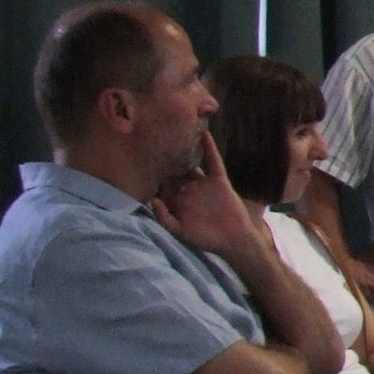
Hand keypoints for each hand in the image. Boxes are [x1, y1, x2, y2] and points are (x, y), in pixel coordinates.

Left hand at [150, 133, 263, 258]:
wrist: (234, 239)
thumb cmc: (206, 239)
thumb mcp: (180, 231)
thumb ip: (165, 218)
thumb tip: (152, 200)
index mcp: (176, 202)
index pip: (160, 186)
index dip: (150, 175)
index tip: (139, 161)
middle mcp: (188, 190)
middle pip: (173, 171)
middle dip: (164, 159)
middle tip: (152, 141)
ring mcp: (203, 184)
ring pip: (191, 163)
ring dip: (184, 151)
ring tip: (175, 134)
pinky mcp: (219, 180)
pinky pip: (213, 161)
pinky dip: (209, 148)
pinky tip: (203, 134)